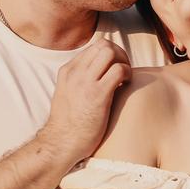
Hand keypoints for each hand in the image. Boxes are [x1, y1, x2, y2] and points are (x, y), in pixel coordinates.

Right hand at [41, 40, 130, 165]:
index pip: (93, 48)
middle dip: (120, 54)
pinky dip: (128, 74)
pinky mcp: (97, 94)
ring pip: (110, 52)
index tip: (116, 69)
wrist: (61, 144)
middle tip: (125, 71)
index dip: (110, 55)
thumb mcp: (69, 95)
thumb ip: (81, 82)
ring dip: (124, 62)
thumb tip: (100, 76)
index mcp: (68, 71)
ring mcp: (85, 82)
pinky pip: (119, 70)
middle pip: (103, 45)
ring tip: (126, 78)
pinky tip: (126, 86)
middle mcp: (75, 72)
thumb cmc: (69, 125)